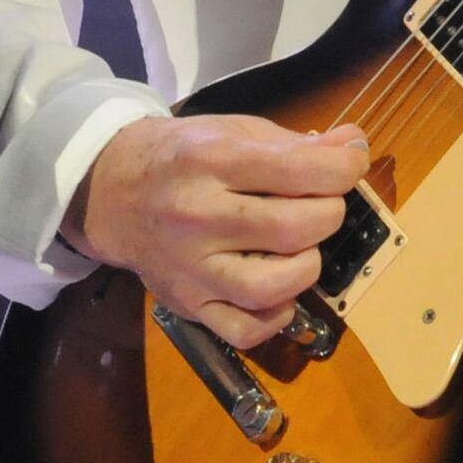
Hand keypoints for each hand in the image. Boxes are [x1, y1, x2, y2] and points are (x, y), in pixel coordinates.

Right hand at [68, 113, 370, 350]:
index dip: (345, 166)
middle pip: (294, 228)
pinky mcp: (186, 304)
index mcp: (209, 160)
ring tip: (300, 248)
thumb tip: (353, 147)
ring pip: (272, 287)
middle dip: (328, 213)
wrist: (109, 191)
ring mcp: (189, 266)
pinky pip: (245, 330)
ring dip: (306, 266)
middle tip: (320, 205)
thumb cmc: (180, 156)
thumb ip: (294, 143)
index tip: (350, 162)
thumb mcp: (231, 131)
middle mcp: (196, 215)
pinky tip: (279, 290)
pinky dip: (276, 316)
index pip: (302, 170)